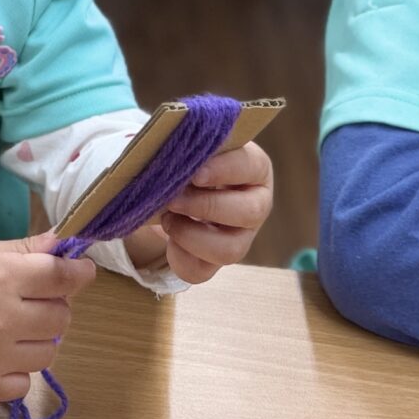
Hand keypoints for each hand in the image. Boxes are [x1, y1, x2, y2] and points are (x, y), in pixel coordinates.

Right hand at [0, 232, 95, 401]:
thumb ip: (25, 251)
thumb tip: (65, 244)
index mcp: (2, 277)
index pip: (63, 278)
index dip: (77, 273)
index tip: (79, 272)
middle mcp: (2, 319)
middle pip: (61, 318)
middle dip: (53, 306)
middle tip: (30, 300)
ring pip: (49, 352)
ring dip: (38, 339)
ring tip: (12, 328)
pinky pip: (23, 384)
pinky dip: (17, 371)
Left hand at [126, 142, 273, 283]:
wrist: (180, 191)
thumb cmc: (190, 163)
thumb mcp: (191, 150)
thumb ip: (185, 148)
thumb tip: (161, 150)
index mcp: (255, 168)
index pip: (251, 166)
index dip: (225, 170)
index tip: (196, 173)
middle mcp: (257, 204)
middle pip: (250, 212)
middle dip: (207, 206)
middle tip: (173, 199)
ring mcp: (243, 237)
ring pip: (231, 250)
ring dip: (192, 235)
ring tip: (167, 219)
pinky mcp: (219, 261)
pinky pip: (203, 270)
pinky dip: (179, 256)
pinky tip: (168, 237)